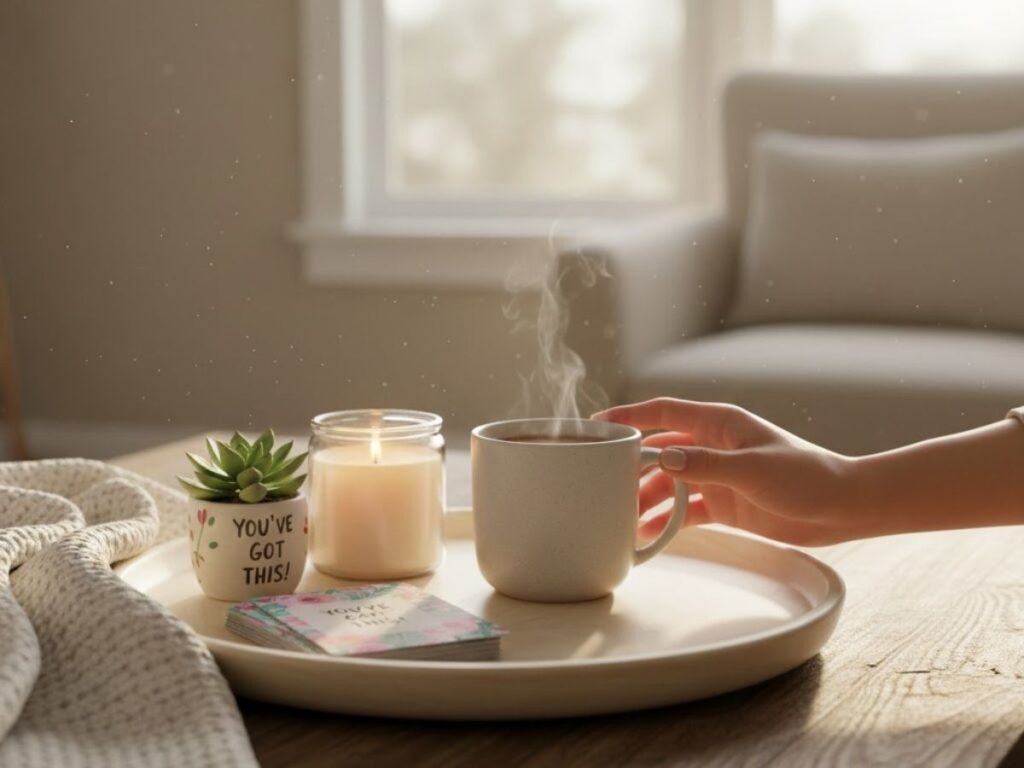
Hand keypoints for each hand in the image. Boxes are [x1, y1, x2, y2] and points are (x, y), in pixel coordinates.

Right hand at [593, 398, 863, 545]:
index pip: (663, 413)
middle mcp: (713, 446)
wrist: (843, 507)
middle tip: (604, 488)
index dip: (629, 417)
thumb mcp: (753, 469)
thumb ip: (706, 465)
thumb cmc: (806, 476)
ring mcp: (717, 475)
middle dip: (631, 469)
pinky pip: (686, 510)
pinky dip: (667, 521)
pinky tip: (649, 536)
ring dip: (647, 500)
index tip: (597, 427)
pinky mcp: (725, 503)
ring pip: (669, 484)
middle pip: (659, 452)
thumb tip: (661, 460)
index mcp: (719, 424)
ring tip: (623, 520)